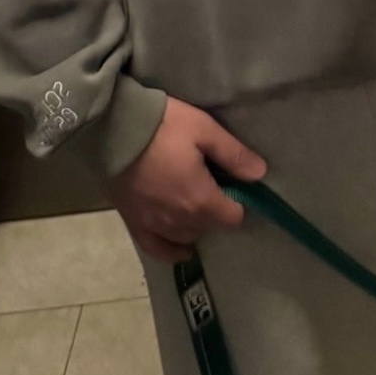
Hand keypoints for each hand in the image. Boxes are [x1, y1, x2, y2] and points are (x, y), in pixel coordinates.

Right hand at [106, 96, 266, 263]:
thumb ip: (234, 155)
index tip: (232, 183)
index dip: (237, 201)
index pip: (232, 218)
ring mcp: (154, 225)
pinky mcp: (134, 223)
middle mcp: (179, 221)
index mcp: (200, 200)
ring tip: (193, 202)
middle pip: (210, 227)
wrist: (115, 129)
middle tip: (211, 185)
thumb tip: (260, 174)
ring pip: (186, 237)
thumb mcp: (205, 130)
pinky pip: (157, 249)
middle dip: (216, 210)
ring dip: (195, 225)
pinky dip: (172, 248)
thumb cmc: (165, 126)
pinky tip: (180, 244)